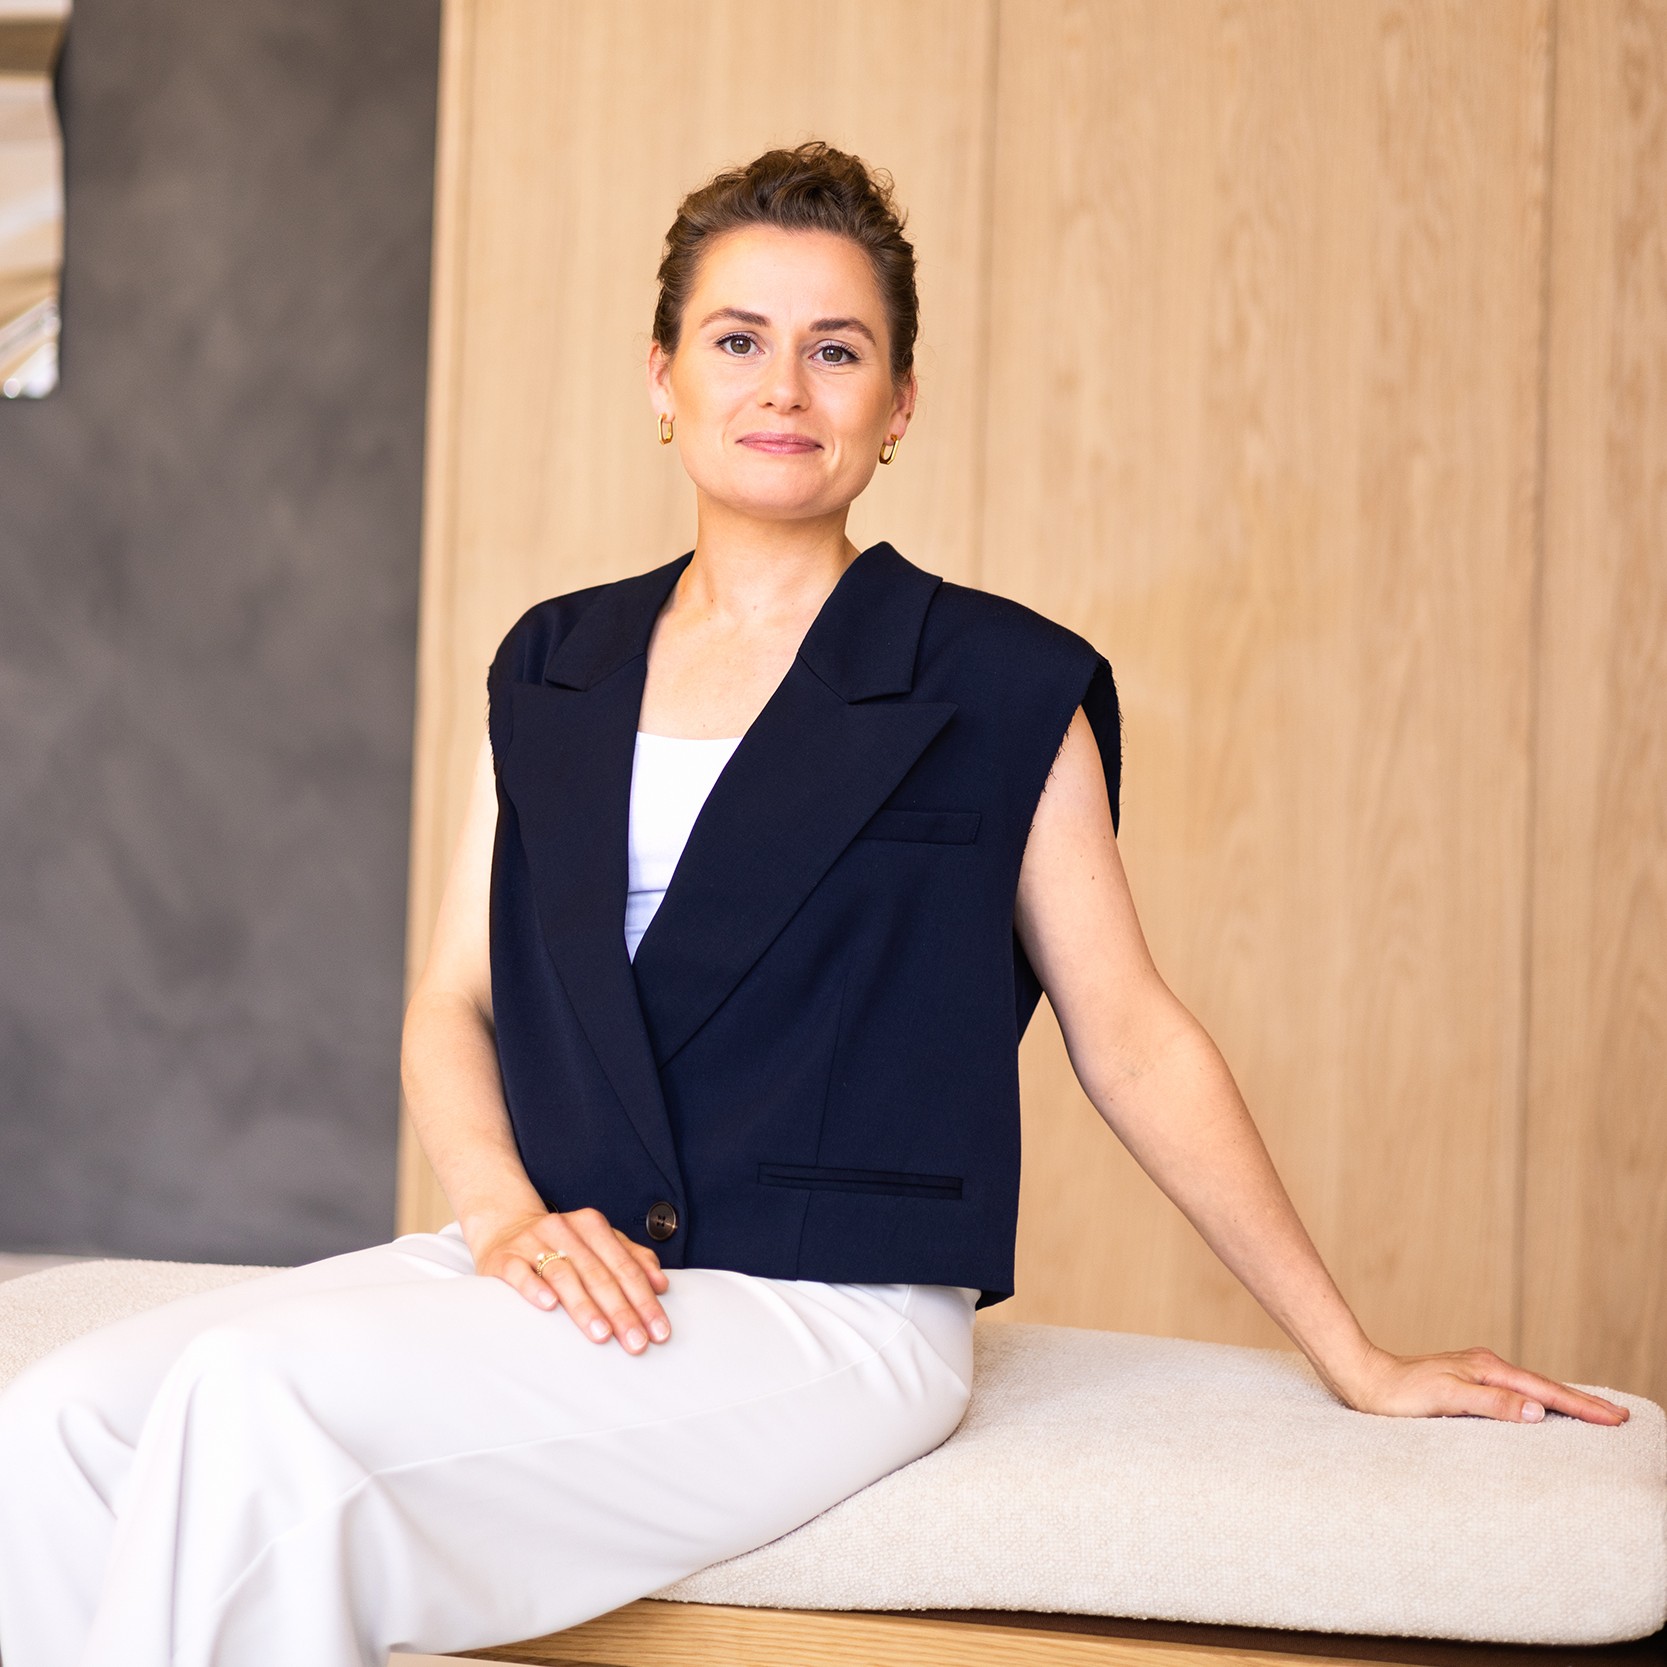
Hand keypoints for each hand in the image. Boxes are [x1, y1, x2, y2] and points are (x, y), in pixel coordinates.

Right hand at [466, 1207, 671, 1353]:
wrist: (506, 1226)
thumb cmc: (561, 1243)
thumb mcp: (598, 1242)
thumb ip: (632, 1258)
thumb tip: (661, 1284)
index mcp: (592, 1225)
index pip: (625, 1266)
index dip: (644, 1299)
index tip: (658, 1330)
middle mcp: (564, 1230)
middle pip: (598, 1274)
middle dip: (621, 1311)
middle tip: (637, 1342)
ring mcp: (533, 1243)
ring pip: (563, 1275)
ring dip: (584, 1306)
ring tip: (602, 1334)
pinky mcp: (505, 1258)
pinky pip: (520, 1273)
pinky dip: (535, 1288)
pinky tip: (549, 1306)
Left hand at [1339, 1343, 1628, 1423]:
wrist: (1365, 1380)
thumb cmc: (1401, 1395)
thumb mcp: (1448, 1399)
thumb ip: (1493, 1403)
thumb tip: (1538, 1409)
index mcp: (1487, 1369)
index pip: (1545, 1391)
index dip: (1582, 1407)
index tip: (1616, 1419)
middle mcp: (1486, 1366)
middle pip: (1544, 1386)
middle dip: (1583, 1402)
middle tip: (1619, 1418)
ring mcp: (1476, 1371)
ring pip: (1530, 1387)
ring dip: (1563, 1401)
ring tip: (1592, 1414)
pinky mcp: (1465, 1380)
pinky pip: (1514, 1391)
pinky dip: (1538, 1399)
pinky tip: (1541, 1407)